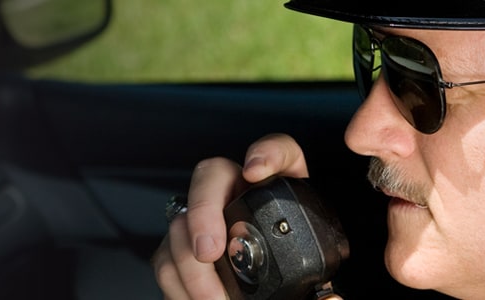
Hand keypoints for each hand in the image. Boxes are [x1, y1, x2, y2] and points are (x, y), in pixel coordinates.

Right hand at [153, 133, 308, 299]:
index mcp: (282, 192)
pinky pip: (165, 255)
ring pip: (181, 220)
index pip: (279, 152)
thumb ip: (319, 286)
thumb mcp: (312, 276)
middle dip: (204, 208)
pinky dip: (178, 281)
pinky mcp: (182, 245)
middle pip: (212, 174)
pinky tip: (194, 299)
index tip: (255, 171)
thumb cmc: (294, 277)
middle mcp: (239, 193)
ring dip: (189, 261)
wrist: (267, 291)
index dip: (267, 152)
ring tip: (212, 297)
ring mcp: (206, 217)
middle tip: (210, 250)